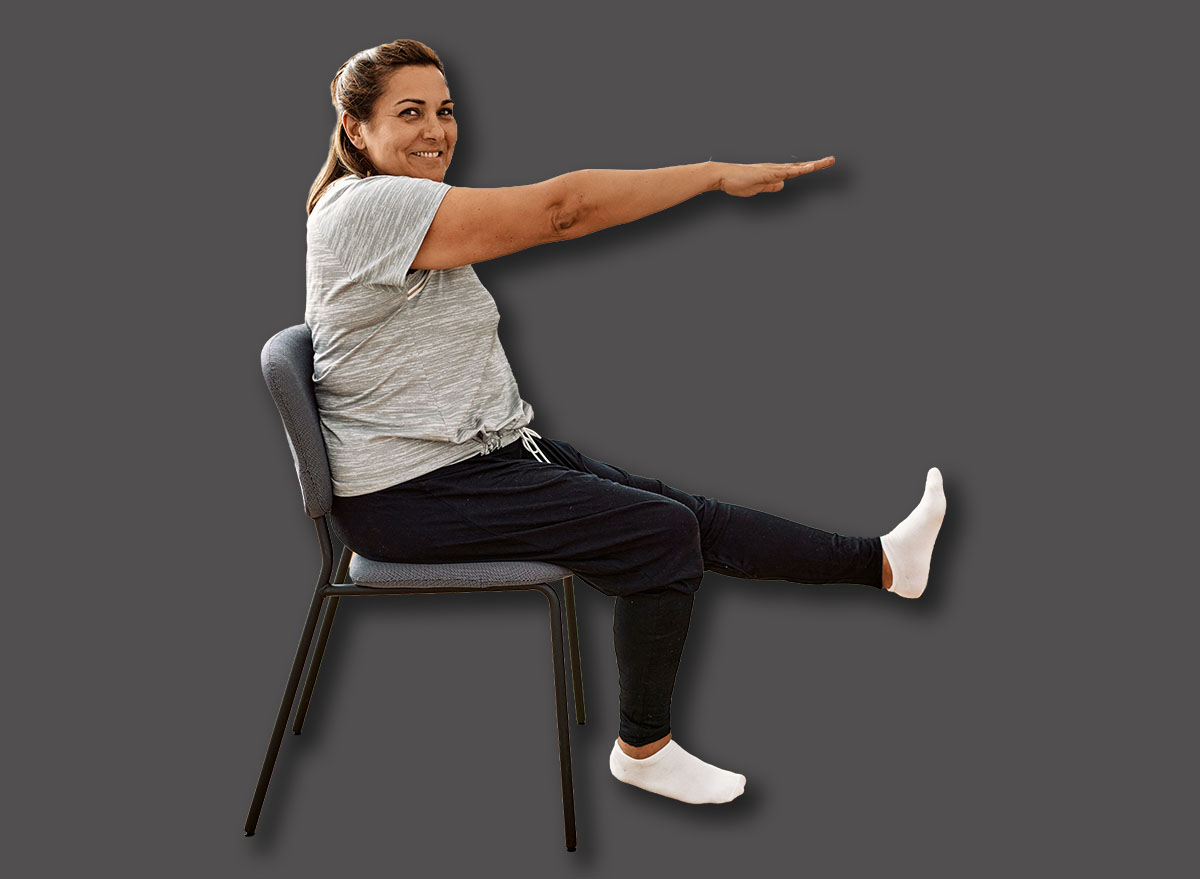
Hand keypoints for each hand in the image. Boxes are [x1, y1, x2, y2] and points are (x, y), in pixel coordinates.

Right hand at [714, 157, 834, 196]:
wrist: (722, 176)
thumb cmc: (737, 182)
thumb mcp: (758, 187)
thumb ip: (770, 186)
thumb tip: (782, 185)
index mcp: (774, 173)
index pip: (795, 170)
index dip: (808, 168)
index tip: (821, 164)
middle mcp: (775, 168)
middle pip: (799, 166)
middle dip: (816, 164)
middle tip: (832, 159)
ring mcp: (772, 170)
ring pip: (795, 168)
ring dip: (811, 165)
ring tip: (826, 162)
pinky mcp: (767, 173)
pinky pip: (785, 172)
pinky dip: (797, 170)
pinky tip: (807, 169)